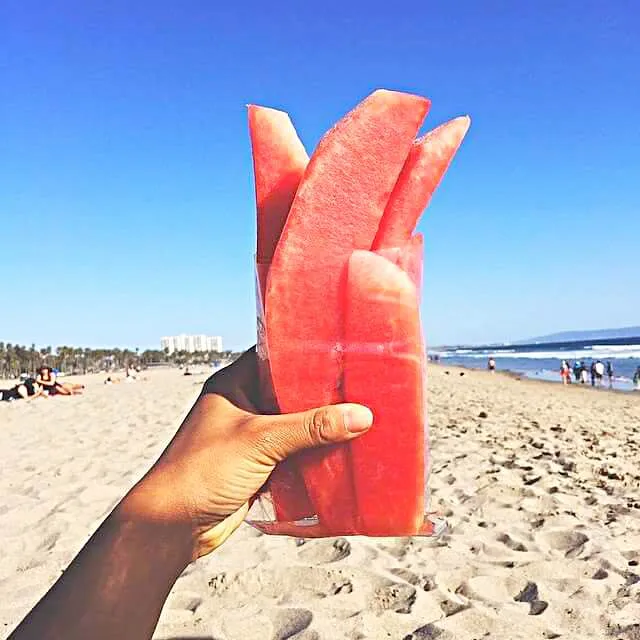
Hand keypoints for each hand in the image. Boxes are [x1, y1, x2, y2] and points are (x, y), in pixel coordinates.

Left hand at [121, 348, 372, 558]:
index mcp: (233, 383)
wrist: (171, 527)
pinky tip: (342, 450)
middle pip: (290, 392)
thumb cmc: (202, 470)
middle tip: (360, 385)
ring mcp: (251, 436)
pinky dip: (314, 453)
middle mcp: (243, 405)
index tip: (342, 348)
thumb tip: (360, 416)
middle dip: (322, 393)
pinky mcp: (258, 464)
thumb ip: (310, 427)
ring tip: (361, 415)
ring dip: (320, 426)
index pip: (274, 355)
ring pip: (294, 424)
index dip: (306, 350)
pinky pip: (294, 452)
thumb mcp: (260, 440)